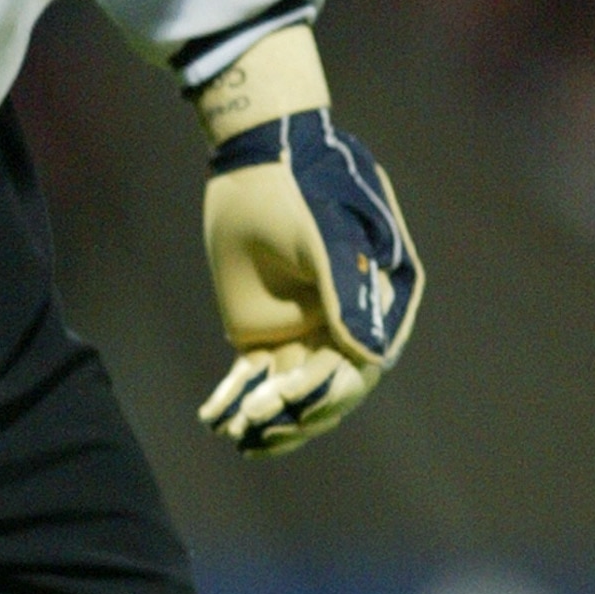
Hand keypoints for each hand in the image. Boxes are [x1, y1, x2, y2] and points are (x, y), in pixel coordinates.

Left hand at [198, 106, 420, 458]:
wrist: (259, 156)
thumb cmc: (304, 184)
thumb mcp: (326, 231)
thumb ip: (346, 289)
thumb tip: (368, 358)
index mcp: (381, 303)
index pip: (363, 365)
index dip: (330, 391)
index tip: (290, 401)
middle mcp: (350, 326)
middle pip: (327, 388)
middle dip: (294, 412)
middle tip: (255, 424)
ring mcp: (308, 333)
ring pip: (291, 393)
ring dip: (266, 418)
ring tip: (237, 437)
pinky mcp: (268, 334)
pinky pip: (256, 378)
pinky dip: (236, 398)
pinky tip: (213, 418)